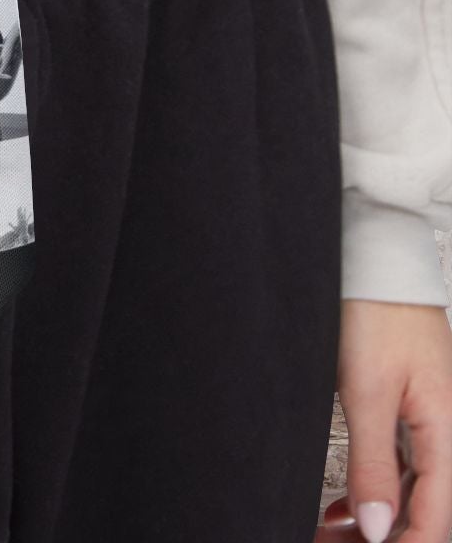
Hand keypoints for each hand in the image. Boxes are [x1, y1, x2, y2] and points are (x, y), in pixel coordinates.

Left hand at [341, 299, 451, 540]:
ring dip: (378, 516)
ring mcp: (432, 422)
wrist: (376, 259)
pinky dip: (376, 488)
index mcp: (448, 434)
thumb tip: (378, 527)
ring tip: (333, 530)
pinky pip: (403, 465)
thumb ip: (375, 461)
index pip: (436, 519)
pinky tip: (345, 504)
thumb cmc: (375, 311)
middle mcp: (447, 433)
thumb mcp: (366, 390)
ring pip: (413, 491)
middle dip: (386, 535)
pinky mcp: (412, 408)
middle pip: (426, 509)